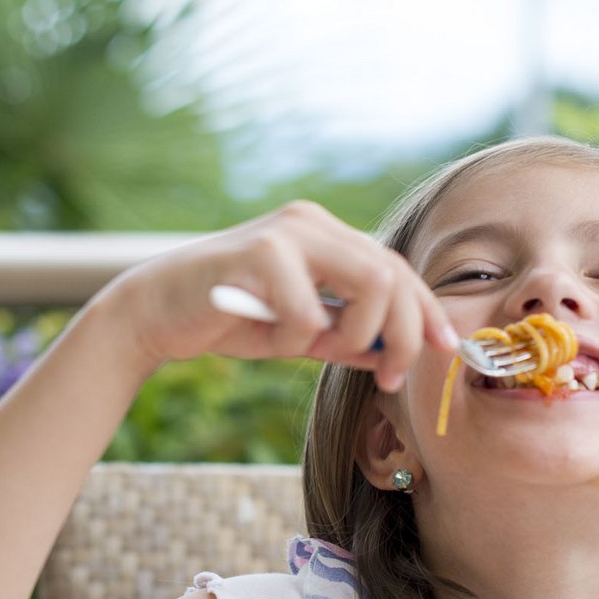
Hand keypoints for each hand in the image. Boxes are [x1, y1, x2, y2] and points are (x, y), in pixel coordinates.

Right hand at [105, 200, 457, 391]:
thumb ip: (345, 336)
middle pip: (393, 274)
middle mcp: (311, 222)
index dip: (426, 310)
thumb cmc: (225, 319)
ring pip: (370, 284)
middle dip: (403, 334)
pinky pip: (310, 314)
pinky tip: (267, 337)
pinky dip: (298, 340)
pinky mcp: (261, 253)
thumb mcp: (297, 331)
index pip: (395, 266)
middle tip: (388, 377)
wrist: (152, 314)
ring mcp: (287, 232)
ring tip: (320, 349)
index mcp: (324, 234)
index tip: (445, 349)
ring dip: (356, 335)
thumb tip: (395, 354)